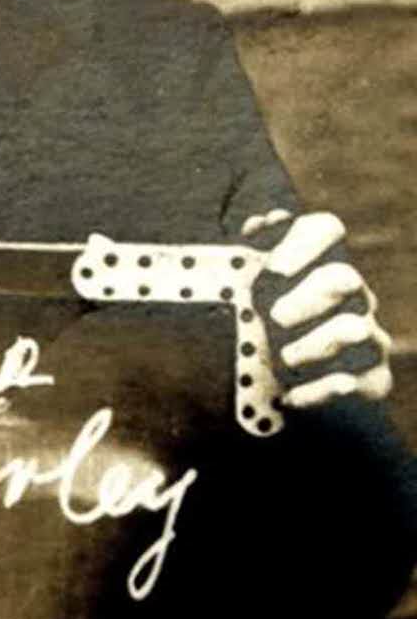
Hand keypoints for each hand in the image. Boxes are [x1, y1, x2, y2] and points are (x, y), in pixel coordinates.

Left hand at [243, 208, 392, 409]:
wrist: (280, 393)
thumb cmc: (259, 329)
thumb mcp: (245, 293)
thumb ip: (249, 255)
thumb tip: (260, 221)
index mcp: (319, 263)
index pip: (326, 230)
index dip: (302, 242)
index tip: (271, 269)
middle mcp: (351, 295)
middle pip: (345, 278)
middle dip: (309, 297)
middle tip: (275, 317)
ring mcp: (367, 337)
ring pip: (357, 330)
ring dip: (316, 345)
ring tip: (284, 359)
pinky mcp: (372, 379)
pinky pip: (356, 383)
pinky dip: (321, 391)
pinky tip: (290, 397)